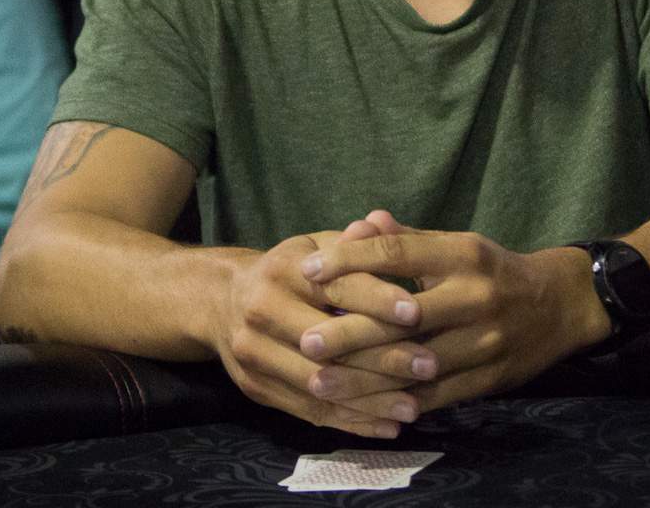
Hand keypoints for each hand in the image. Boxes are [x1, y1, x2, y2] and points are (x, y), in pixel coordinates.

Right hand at [212, 230, 433, 439]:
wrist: (219, 302)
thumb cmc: (288, 271)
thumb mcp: (314, 247)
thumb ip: (349, 245)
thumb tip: (378, 223)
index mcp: (282, 270)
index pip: (336, 286)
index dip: (377, 298)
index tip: (417, 313)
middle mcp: (263, 310)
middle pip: (329, 342)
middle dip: (382, 357)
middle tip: (430, 366)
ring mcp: (255, 353)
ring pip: (320, 383)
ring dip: (371, 399)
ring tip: (415, 406)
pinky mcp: (256, 387)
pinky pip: (308, 411)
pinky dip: (351, 422)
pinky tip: (388, 425)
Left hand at [297, 211, 601, 415]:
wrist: (561, 305)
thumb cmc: (494, 272)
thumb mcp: (458, 245)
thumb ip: (407, 240)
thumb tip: (358, 223)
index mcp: (464, 255)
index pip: (399, 255)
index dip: (351, 260)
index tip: (309, 269)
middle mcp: (475, 296)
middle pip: (404, 316)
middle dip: (351, 330)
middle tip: (305, 341)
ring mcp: (484, 341)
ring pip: (416, 363)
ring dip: (365, 376)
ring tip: (320, 381)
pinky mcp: (489, 378)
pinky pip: (436, 396)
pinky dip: (396, 402)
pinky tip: (361, 406)